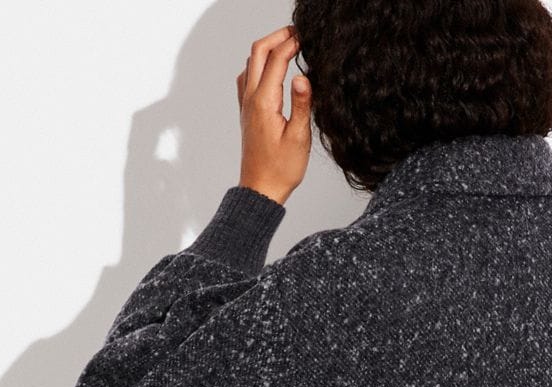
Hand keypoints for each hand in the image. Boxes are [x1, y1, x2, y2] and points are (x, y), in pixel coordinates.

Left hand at [236, 25, 311, 204]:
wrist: (261, 188)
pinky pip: (247, 78)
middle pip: (257, 53)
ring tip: (286, 45)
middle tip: (296, 32)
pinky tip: (269, 69)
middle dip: (276, 38)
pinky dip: (258, 64)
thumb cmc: (281, 169)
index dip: (291, 43)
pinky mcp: (246, 112)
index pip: (276, 60)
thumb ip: (301, 105)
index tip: (306, 36)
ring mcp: (245, 105)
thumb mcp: (299, 138)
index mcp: (264, 102)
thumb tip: (302, 77)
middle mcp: (250, 99)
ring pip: (250, 63)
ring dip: (266, 49)